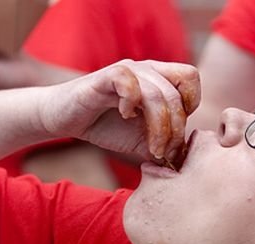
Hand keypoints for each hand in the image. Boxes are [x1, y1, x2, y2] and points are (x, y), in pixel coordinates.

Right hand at [39, 60, 200, 163]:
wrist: (64, 118)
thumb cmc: (104, 126)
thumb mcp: (140, 142)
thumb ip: (163, 149)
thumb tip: (183, 165)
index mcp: (158, 78)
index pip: (191, 78)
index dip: (190, 106)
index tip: (175, 133)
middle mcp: (146, 69)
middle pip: (176, 93)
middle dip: (175, 129)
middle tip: (163, 153)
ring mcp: (126, 70)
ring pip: (156, 93)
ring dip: (158, 127)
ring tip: (151, 148)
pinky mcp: (104, 76)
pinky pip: (127, 80)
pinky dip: (131, 102)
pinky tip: (125, 116)